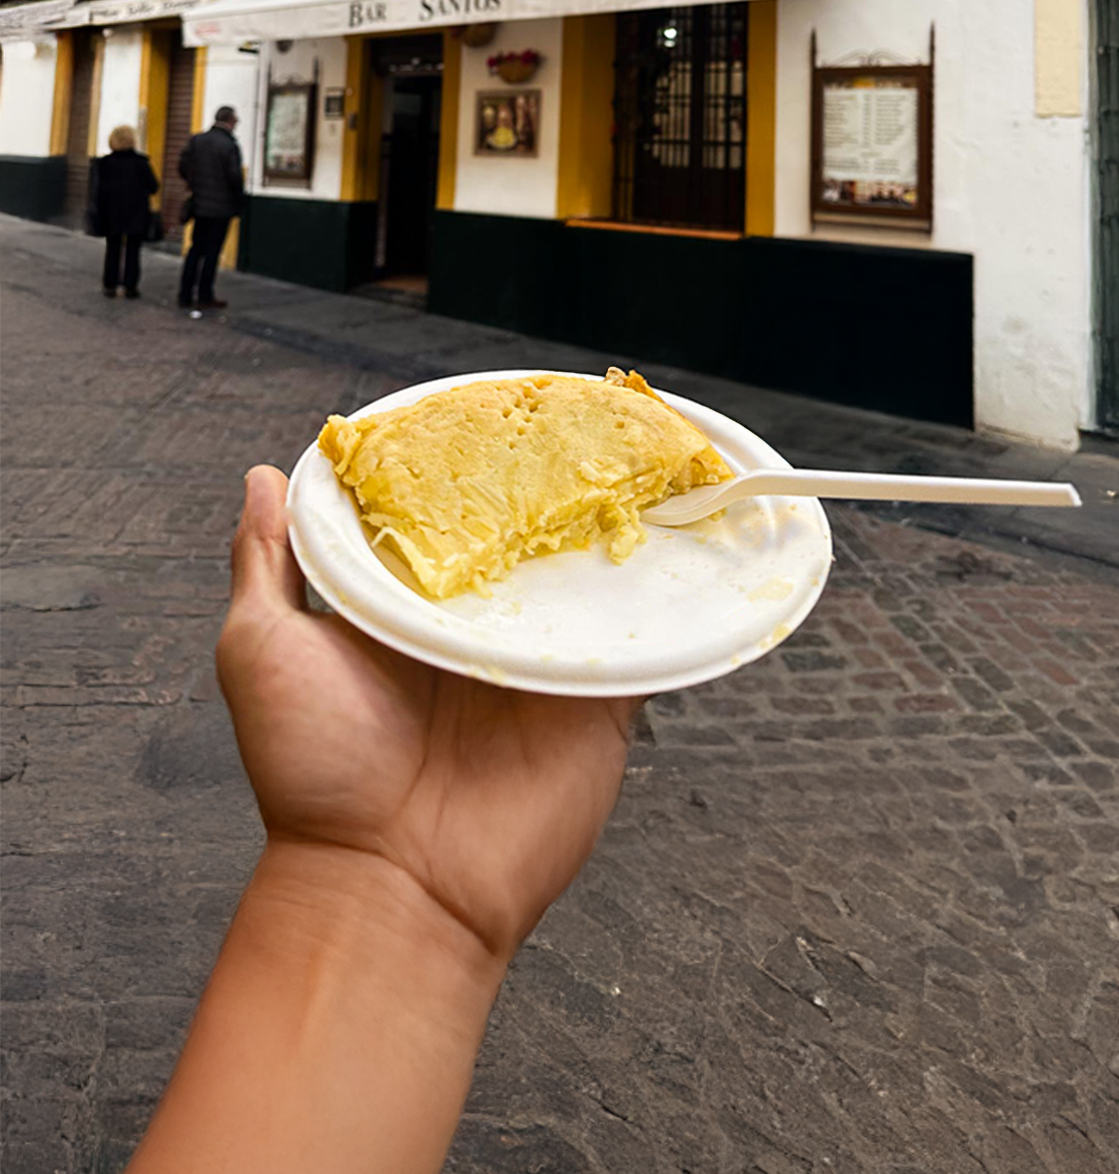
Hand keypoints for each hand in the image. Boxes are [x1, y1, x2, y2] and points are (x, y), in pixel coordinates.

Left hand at [218, 466, 636, 962]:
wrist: (389, 888)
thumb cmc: (313, 773)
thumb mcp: (262, 650)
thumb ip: (268, 563)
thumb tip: (261, 478)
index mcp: (402, 608)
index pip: (440, 519)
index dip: (459, 468)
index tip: (482, 409)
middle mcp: (471, 629)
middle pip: (522, 542)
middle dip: (547, 491)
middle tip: (577, 422)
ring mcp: (537, 664)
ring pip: (587, 581)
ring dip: (610, 536)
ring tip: (636, 469)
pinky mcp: (594, 704)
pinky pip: (639, 645)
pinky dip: (661, 604)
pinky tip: (678, 550)